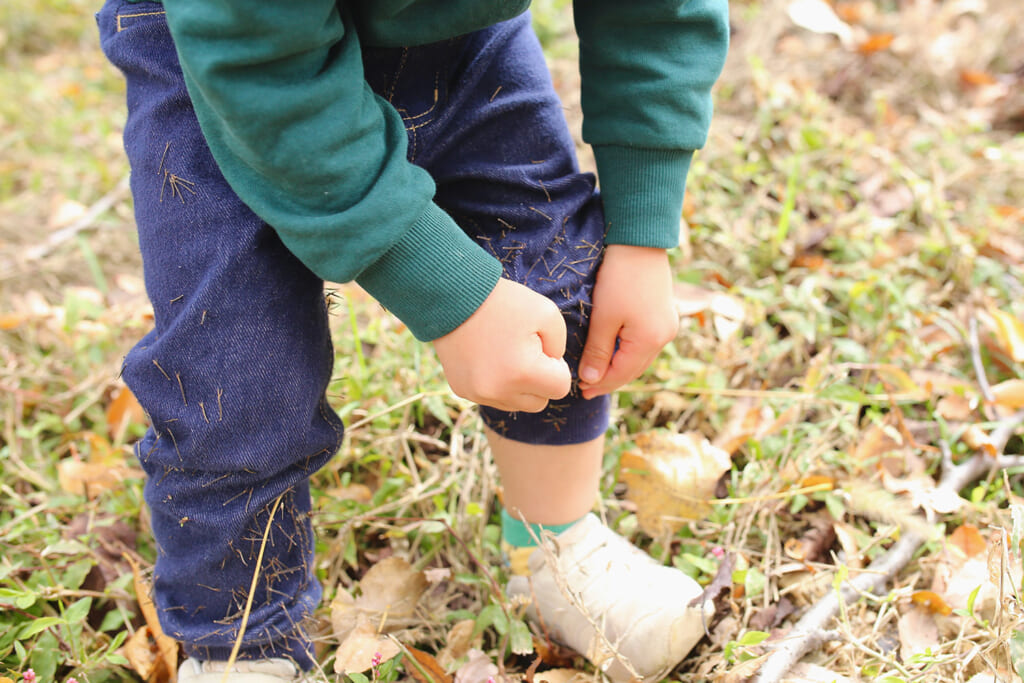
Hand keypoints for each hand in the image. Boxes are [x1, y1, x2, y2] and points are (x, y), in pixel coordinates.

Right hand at [433, 278, 572, 412]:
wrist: (453, 296)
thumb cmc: (504, 302)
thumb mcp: (547, 313)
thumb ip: (560, 346)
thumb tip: (553, 367)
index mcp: (522, 373)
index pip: (560, 388)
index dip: (557, 366)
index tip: (542, 346)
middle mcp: (498, 391)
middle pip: (539, 402)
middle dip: (540, 380)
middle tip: (526, 351)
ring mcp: (477, 394)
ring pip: (516, 403)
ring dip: (519, 385)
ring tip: (507, 354)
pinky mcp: (462, 391)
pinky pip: (493, 398)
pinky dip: (497, 383)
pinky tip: (490, 358)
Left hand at [578, 245, 678, 399]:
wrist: (640, 241)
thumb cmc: (619, 278)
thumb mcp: (604, 317)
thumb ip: (598, 352)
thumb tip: (591, 380)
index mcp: (650, 341)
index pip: (622, 374)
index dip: (600, 385)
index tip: (580, 392)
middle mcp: (664, 337)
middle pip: (634, 369)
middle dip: (610, 379)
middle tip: (586, 388)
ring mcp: (667, 325)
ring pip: (640, 357)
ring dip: (619, 367)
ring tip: (597, 373)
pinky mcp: (664, 314)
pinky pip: (645, 343)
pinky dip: (628, 352)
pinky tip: (614, 352)